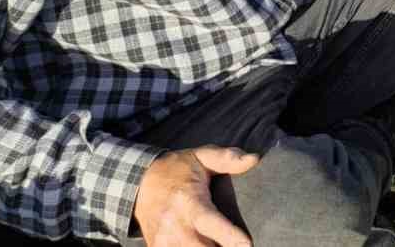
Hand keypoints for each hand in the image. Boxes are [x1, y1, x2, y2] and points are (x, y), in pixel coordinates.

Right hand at [133, 145, 259, 246]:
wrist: (141, 182)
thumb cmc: (178, 169)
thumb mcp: (202, 156)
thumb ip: (228, 158)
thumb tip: (254, 158)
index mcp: (189, 200)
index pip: (210, 222)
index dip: (229, 236)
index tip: (247, 244)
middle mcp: (175, 224)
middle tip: (238, 245)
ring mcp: (164, 241)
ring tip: (221, 243)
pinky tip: (205, 244)